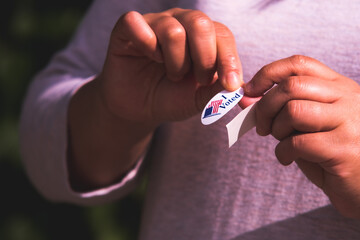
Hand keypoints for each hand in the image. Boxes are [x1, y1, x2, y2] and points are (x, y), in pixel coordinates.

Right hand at [96, 8, 242, 124]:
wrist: (139, 108)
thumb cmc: (171, 98)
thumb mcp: (199, 99)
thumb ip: (218, 91)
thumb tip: (236, 86)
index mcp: (203, 37)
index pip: (222, 36)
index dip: (229, 59)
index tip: (231, 85)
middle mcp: (181, 23)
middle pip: (200, 23)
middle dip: (204, 59)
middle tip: (198, 79)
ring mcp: (155, 23)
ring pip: (173, 31)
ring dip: (175, 62)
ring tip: (172, 74)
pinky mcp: (127, 28)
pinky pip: (135, 22)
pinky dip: (145, 43)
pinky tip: (148, 56)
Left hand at [245, 55, 359, 217]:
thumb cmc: (328, 152)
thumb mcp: (305, 124)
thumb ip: (280, 109)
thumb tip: (245, 97)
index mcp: (338, 86)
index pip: (299, 64)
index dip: (267, 73)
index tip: (249, 90)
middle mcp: (347, 97)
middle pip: (291, 85)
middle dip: (265, 106)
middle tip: (261, 126)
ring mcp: (349, 121)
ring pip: (294, 110)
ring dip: (276, 129)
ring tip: (282, 142)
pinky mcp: (345, 149)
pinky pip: (299, 143)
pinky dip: (283, 152)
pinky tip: (287, 159)